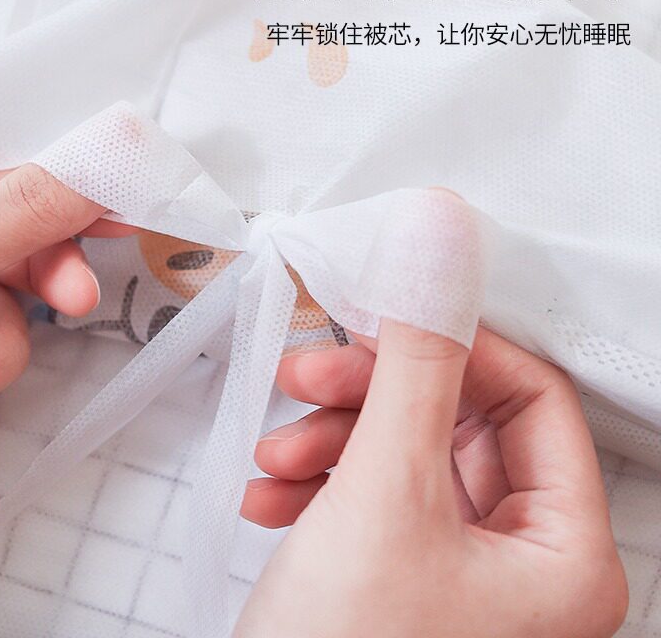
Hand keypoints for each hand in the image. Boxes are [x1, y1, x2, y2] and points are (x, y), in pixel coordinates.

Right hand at [238, 323, 627, 636]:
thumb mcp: (381, 492)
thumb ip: (413, 363)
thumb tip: (438, 248)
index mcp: (560, 552)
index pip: (530, 398)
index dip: (456, 347)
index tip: (384, 322)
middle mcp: (520, 565)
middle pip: (453, 425)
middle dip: (370, 397)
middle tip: (308, 377)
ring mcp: (456, 574)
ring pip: (401, 458)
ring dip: (331, 442)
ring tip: (273, 457)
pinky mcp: (398, 580)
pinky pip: (368, 501)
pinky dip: (317, 486)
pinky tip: (269, 497)